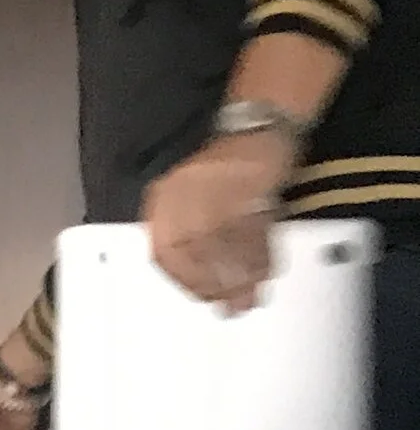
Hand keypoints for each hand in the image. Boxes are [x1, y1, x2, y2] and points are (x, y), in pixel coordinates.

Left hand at [141, 134, 291, 310]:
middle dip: (214, 284)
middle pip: (194, 254)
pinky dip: (257, 258)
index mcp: (164, 198)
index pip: (165, 253)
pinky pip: (250, 233)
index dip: (185, 281)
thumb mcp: (201, 206)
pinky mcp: (247, 185)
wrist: (259, 126)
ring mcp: (214, 189)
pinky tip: (264, 272)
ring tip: (248, 295)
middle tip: (230, 303)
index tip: (202, 296)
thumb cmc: (228, 168)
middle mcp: (183, 193)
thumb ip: (199, 246)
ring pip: (222, 248)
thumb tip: (212, 292)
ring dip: (237, 278)